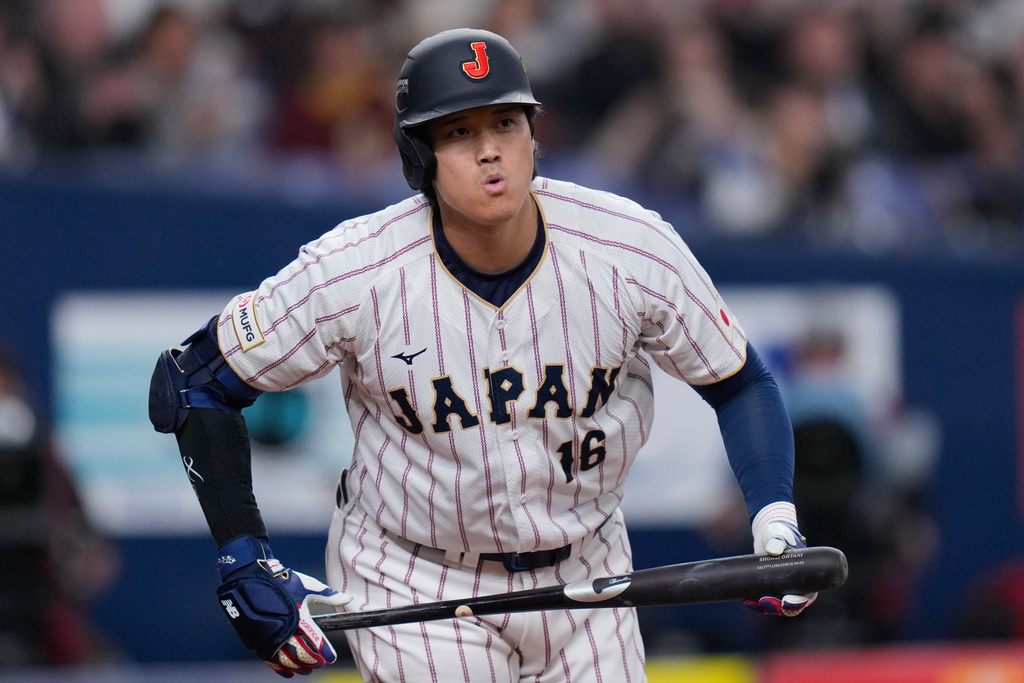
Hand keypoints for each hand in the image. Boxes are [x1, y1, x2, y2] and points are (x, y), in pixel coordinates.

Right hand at [215, 536, 351, 676]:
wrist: (248, 580)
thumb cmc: (281, 581)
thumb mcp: (307, 585)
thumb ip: (328, 595)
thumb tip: (348, 598)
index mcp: (299, 617)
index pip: (317, 641)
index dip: (326, 652)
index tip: (332, 657)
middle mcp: (285, 630)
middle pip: (303, 655)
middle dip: (314, 661)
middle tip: (321, 663)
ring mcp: (270, 638)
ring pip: (288, 662)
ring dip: (300, 667)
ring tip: (308, 669)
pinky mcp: (257, 642)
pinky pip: (272, 662)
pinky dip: (282, 670)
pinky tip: (290, 672)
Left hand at [745, 502, 816, 616]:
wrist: (769, 534)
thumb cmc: (780, 534)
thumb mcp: (780, 536)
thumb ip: (777, 541)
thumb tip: (773, 551)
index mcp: (806, 576)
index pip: (807, 595)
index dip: (798, 602)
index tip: (786, 600)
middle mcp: (796, 586)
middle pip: (791, 606)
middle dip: (778, 607)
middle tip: (764, 600)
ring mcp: (782, 588)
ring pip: (777, 607)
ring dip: (766, 608)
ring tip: (752, 602)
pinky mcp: (770, 588)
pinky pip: (765, 601)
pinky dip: (757, 604)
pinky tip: (748, 601)